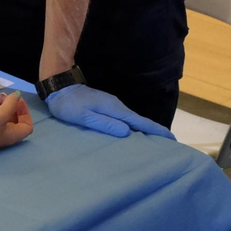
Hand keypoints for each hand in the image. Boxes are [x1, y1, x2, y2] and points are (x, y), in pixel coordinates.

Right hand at [0, 92, 33, 149]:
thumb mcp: (0, 113)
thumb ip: (11, 103)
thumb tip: (18, 95)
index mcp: (13, 135)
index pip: (27, 125)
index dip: (25, 112)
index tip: (17, 100)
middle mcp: (5, 136)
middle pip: (14, 119)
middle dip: (10, 105)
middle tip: (3, 96)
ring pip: (1, 117)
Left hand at [44, 84, 174, 138]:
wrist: (58, 87)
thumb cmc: (68, 104)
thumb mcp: (84, 116)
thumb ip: (104, 123)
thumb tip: (127, 132)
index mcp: (114, 109)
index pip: (140, 122)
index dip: (156, 130)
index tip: (172, 139)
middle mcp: (116, 106)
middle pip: (139, 121)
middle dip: (154, 131)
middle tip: (168, 144)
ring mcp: (111, 105)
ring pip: (132, 119)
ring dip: (143, 129)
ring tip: (154, 141)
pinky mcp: (105, 106)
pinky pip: (124, 118)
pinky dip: (132, 126)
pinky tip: (132, 133)